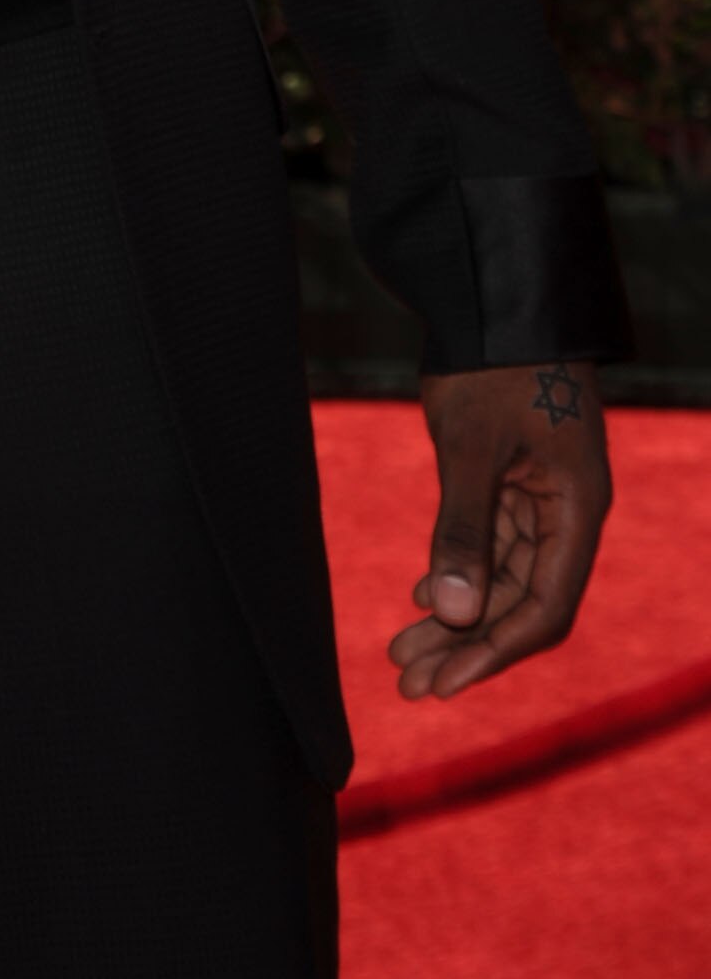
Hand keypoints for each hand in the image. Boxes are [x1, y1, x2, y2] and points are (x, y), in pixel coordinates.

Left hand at [390, 360, 610, 701]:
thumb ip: (464, 528)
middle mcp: (566, 510)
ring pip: (502, 576)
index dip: (493, 651)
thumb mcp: (472, 446)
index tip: (443, 684)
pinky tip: (419, 596)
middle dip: (466, 645)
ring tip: (401, 654)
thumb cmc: (492, 363)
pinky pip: (491, 542)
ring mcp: (541, 493)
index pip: (543, 607)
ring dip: (456, 615)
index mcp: (577, 508)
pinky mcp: (513, 475)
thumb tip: (453, 613)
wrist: (493, 294)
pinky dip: (458, 571)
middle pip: (521, 601)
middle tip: (409, 684)